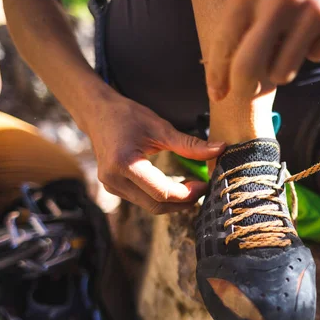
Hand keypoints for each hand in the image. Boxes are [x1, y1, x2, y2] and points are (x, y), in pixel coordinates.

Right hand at [79, 95, 224, 213]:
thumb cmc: (128, 116)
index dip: (188, 193)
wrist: (97, 113)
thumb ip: (191, 145)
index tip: (205, 184)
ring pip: (149, 206)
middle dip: (183, 202)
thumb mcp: (161, 128)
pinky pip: (142, 200)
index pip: (162, 192)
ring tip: (192, 188)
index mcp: (125, 164)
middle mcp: (114, 180)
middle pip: (156, 206)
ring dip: (173, 202)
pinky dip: (161, 198)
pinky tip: (176, 187)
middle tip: (202, 190)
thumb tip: (221, 149)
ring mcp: (111, 186)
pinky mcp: (113, 188)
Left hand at [206, 0, 319, 100]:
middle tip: (245, 88)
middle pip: (248, 68)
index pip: (225, 40)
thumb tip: (218, 49)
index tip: (216, 93)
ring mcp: (316, 11)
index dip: (217, 73)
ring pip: (283, 71)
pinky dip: (315, 47)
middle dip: (242, 85)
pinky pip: (317, 56)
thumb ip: (239, 1)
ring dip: (281, 64)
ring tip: (288, 40)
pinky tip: (318, 24)